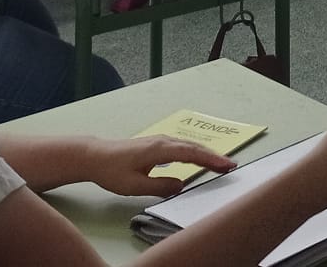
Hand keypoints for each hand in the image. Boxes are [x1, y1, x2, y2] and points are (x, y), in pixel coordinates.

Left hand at [84, 136, 234, 198]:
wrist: (95, 156)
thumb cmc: (112, 171)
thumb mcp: (134, 186)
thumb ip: (160, 186)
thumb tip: (181, 185)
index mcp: (160, 150)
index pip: (191, 154)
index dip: (211, 159)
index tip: (227, 165)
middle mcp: (163, 141)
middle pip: (194, 147)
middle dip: (214, 156)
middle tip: (232, 166)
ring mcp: (160, 141)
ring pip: (189, 146)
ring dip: (206, 153)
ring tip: (221, 163)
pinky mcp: (157, 145)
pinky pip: (182, 147)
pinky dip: (195, 152)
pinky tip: (199, 158)